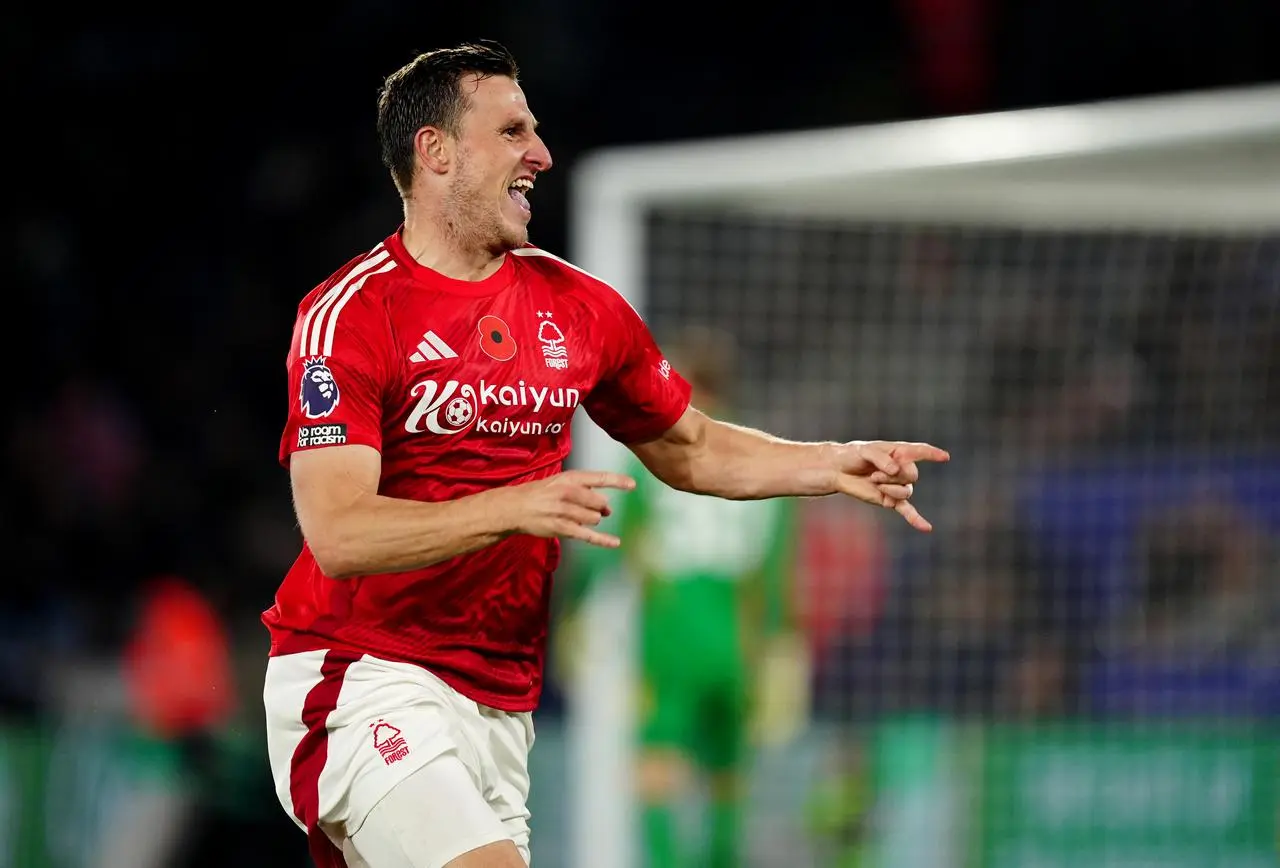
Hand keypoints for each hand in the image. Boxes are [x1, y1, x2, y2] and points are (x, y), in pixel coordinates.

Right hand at [503, 469, 635, 546]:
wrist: (515, 508)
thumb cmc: (540, 494)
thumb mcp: (560, 482)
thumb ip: (583, 490)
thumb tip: (606, 506)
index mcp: (569, 478)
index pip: (599, 478)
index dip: (617, 481)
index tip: (632, 484)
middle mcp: (568, 493)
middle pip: (599, 503)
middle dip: (600, 508)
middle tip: (592, 509)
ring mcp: (565, 511)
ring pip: (594, 519)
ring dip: (591, 520)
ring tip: (574, 517)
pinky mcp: (562, 528)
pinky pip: (588, 535)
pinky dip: (603, 540)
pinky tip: (615, 543)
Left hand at [829, 440, 949, 531]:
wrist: (839, 470)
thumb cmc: (853, 455)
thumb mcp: (865, 450)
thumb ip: (881, 458)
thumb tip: (894, 471)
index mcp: (900, 452)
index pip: (920, 452)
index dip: (932, 454)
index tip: (944, 457)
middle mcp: (902, 469)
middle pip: (912, 475)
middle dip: (893, 475)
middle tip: (874, 473)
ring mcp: (897, 485)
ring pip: (906, 490)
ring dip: (890, 487)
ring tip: (873, 480)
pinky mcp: (890, 500)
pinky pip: (907, 510)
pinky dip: (916, 519)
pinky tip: (927, 528)